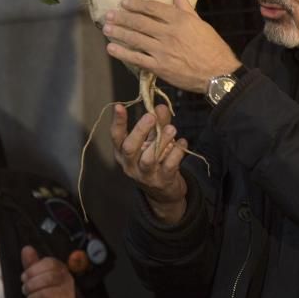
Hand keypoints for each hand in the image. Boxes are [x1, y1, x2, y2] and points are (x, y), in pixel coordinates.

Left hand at [20, 245, 73, 297]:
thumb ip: (33, 265)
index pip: (50, 262)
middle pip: (48, 274)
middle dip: (31, 281)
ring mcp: (66, 293)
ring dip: (31, 292)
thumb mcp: (37, 279)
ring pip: (45, 285)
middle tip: (26, 287)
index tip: (26, 276)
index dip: (34, 268)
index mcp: (62, 271)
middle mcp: (67, 281)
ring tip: (30, 296)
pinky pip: (44, 296)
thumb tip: (27, 248)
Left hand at [103, 0, 240, 93]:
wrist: (217, 73)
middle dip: (122, 17)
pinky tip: (112, 48)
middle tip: (108, 14)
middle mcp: (168, 33)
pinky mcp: (160, 67)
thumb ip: (186, 8)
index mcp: (179, 20)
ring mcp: (162, 51)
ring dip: (119, 32)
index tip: (124, 2)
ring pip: (135, 39)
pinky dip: (123, 53)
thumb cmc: (212, 47)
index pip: (153, 8)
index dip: (136, 4)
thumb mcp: (200, 23)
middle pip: (140, 22)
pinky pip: (137, 58)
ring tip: (106, 28)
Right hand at [111, 103, 187, 223]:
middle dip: (140, 131)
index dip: (117, 122)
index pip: (116, 137)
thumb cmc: (155, 159)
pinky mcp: (162, 181)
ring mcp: (145, 175)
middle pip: (130, 148)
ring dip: (161, 142)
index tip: (119, 106)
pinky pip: (169, 166)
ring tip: (172, 128)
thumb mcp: (153, 140)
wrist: (163, 191)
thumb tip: (160, 106)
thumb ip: (158, 124)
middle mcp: (131, 165)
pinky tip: (182, 142)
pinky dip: (176, 153)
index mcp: (123, 153)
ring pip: (149, 158)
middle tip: (151, 116)